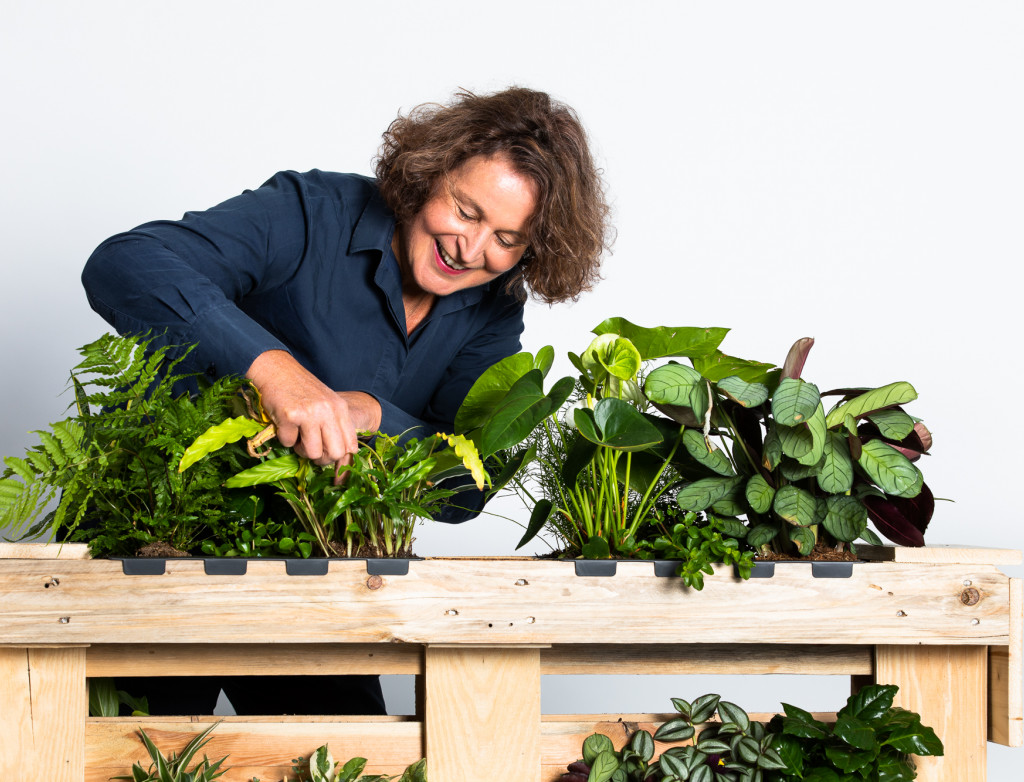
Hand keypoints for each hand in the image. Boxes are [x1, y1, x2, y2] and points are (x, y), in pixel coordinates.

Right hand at [246, 350, 381, 467]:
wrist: (275, 369)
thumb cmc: (301, 388)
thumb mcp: (326, 403)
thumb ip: (336, 425)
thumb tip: (344, 456)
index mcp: (340, 409)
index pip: (351, 446)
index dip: (341, 459)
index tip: (331, 463)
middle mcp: (328, 411)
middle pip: (335, 453)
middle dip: (321, 458)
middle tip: (310, 449)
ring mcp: (309, 414)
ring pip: (312, 453)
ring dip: (301, 450)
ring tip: (297, 435)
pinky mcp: (289, 416)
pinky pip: (289, 444)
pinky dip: (284, 438)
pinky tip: (284, 423)